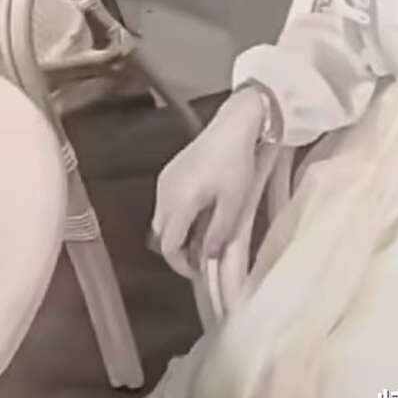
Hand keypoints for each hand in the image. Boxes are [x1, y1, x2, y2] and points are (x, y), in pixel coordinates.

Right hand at [150, 87, 264, 277]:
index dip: (180, 264)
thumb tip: (207, 257)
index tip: (197, 271)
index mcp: (178, 203)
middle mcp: (164, 194)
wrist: (233, 125)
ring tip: (203, 233)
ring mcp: (164, 181)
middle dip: (178, 250)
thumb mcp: (234, 202)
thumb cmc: (236, 162)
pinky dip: (178, 214)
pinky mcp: (170, 171)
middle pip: (161, 235)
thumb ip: (218, 233)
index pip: (168, 246)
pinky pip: (166, 202)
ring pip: (162, 219)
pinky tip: (200, 210)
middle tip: (200, 255)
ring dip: (178, 231)